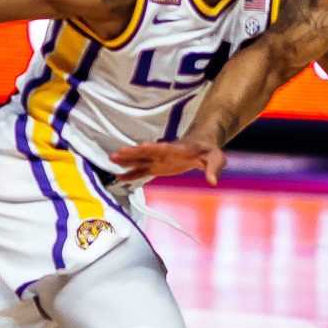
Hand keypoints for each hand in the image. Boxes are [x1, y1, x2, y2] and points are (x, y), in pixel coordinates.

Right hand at [110, 137, 226, 185]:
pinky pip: (141, 170)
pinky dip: (130, 174)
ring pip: (140, 159)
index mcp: (177, 149)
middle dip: (132, 152)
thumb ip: (213, 168)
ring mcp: (158, 159)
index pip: (162, 148)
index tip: (140, 146)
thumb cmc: (209, 152)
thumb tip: (212, 181)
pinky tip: (118, 176)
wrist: (202, 148)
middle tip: (117, 152)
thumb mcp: (216, 158)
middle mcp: (164, 152)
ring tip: (111, 159)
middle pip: (145, 152)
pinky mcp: (157, 167)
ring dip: (126, 160)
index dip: (152, 148)